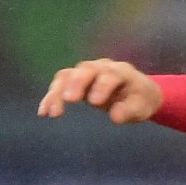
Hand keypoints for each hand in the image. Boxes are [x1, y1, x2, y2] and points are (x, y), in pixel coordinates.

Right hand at [38, 58, 164, 124]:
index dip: (102, 86)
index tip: (94, 102)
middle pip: (85, 70)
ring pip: (68, 75)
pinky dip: (51, 96)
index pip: (110, 75)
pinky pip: (60, 83)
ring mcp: (86, 72)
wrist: (136, 91)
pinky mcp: (76, 80)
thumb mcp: (141, 107)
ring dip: (58, 91)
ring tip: (52, 111)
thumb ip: (129, 110)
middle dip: (76, 83)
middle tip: (69, 100)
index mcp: (121, 71)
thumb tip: (115, 116)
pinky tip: (44, 112)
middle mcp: (101, 67)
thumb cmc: (139, 99)